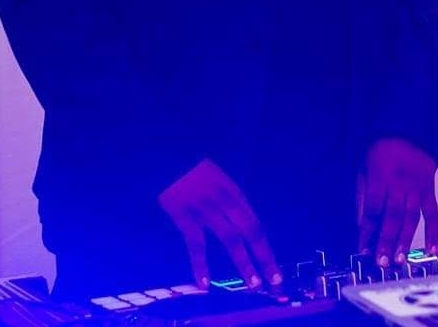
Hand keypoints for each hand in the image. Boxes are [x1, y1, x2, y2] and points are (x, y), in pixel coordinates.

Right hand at [158, 158, 281, 290]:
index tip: (275, 269)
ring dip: (243, 262)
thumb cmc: (188, 164)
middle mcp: (223, 199)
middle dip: (264, 257)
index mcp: (232, 190)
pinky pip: (195, 242)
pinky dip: (200, 264)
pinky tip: (205, 282)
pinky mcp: (183, 212)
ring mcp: (204, 206)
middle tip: (274, 282)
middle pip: (250, 231)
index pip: (254, 224)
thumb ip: (226, 200)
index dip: (265, 248)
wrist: (163, 153)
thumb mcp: (214, 176)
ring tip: (253, 284)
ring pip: (230, 238)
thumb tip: (239, 228)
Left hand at [357, 138, 437, 264]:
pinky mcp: (430, 189)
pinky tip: (430, 249)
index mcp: (380, 174)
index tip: (363, 250)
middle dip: (386, 241)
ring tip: (399, 259)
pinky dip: (433, 232)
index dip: (367, 231)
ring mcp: (418, 186)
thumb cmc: (380, 150)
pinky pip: (433, 213)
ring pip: (412, 217)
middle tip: (382, 262)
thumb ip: (362, 194)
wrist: (408, 131)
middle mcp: (400, 181)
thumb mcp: (363, 166)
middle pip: (393, 216)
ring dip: (405, 240)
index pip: (372, 208)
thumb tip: (361, 225)